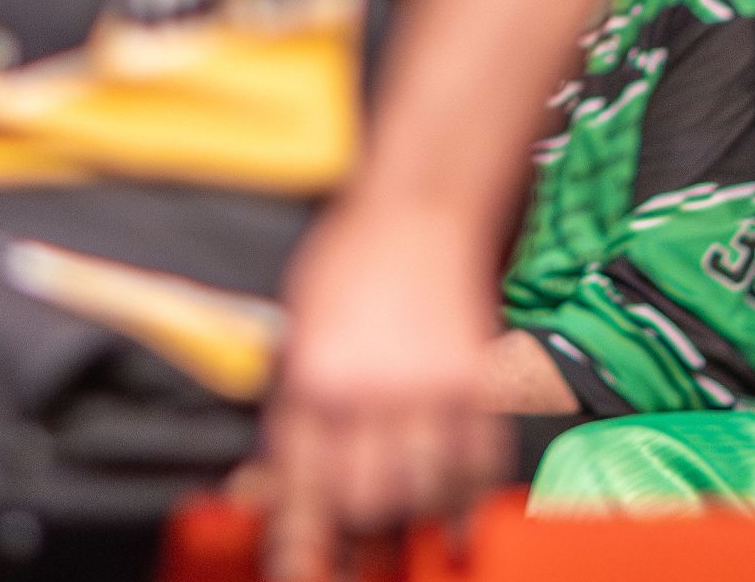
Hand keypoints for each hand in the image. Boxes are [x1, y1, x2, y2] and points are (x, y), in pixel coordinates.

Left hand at [265, 197, 504, 580]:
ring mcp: (426, 388)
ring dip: (416, 519)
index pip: (301, 485)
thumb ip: (292, 403)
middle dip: (361, 533)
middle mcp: (366, 392)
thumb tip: (277, 476)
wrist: (420, 209)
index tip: (301, 571)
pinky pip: (477, 460)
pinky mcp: (475, 380)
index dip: (301, 542)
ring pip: (424, 489)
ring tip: (409, 531)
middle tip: (361, 554)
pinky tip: (459, 521)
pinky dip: (469, 499)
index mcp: (310, 381)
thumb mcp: (298, 329)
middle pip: (364, 500)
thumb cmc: (352, 259)